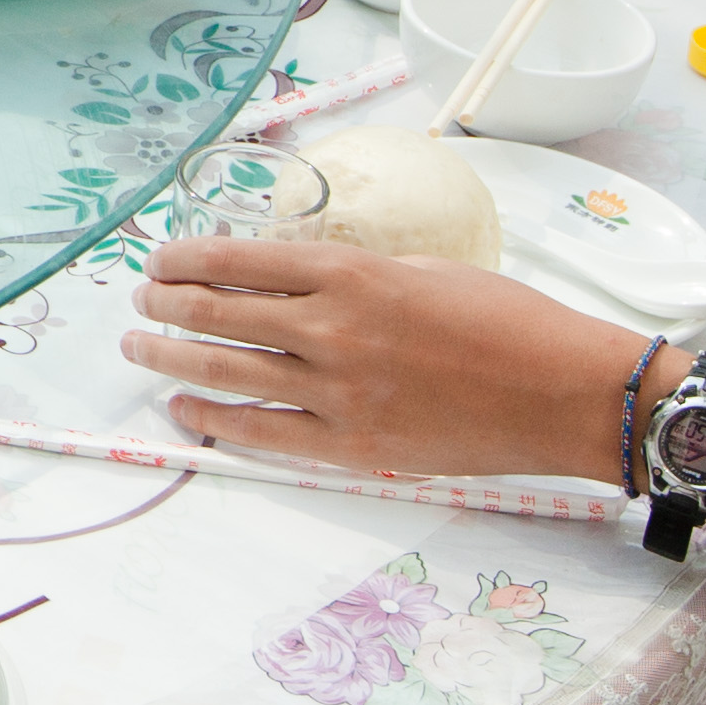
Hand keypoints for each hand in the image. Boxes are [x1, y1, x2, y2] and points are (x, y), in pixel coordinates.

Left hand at [124, 235, 658, 479]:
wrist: (564, 392)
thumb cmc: (508, 321)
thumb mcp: (425, 269)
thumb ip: (355, 276)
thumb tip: (295, 281)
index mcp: (352, 273)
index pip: (239, 260)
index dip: (186, 260)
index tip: (160, 260)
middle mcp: (333, 330)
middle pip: (217, 314)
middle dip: (166, 305)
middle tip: (141, 302)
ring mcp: (337, 392)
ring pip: (226, 372)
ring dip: (171, 359)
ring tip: (141, 350)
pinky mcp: (352, 445)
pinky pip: (262, 434)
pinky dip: (214, 419)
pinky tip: (186, 409)